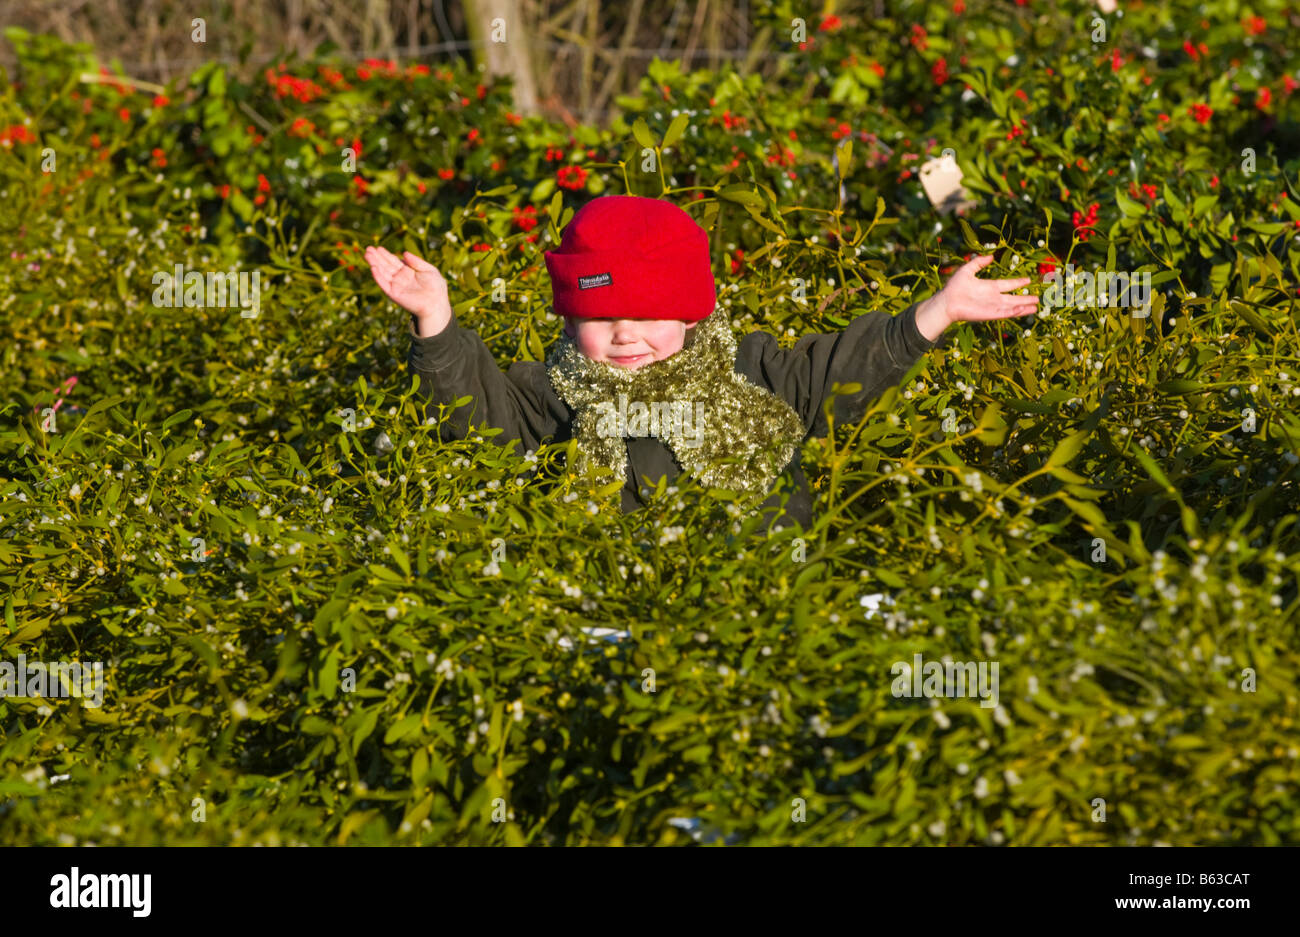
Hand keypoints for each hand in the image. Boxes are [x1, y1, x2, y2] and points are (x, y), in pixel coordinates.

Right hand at [364, 246, 452, 330]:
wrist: (437, 303)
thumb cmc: (436, 287)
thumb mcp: (429, 269)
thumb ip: (416, 261)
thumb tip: (404, 253)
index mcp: (407, 271)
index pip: (393, 261)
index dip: (385, 254)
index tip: (378, 248)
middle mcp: (400, 278)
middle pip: (385, 266)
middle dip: (376, 257)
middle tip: (368, 249)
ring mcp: (396, 286)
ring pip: (382, 273)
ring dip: (374, 264)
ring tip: (367, 255)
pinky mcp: (394, 294)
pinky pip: (384, 284)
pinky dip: (378, 276)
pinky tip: (373, 267)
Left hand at [913, 254, 1038, 341]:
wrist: (946, 301)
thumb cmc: (954, 287)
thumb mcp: (967, 270)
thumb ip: (978, 262)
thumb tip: (991, 256)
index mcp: (989, 287)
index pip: (1007, 284)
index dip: (1017, 282)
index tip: (1028, 280)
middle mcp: (993, 297)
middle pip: (1013, 298)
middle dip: (1025, 298)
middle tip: (1038, 297)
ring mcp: (992, 306)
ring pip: (1012, 307)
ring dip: (1024, 307)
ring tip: (1036, 306)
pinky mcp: (990, 314)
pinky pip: (1005, 313)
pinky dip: (1015, 311)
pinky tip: (1025, 310)